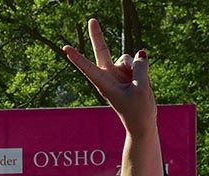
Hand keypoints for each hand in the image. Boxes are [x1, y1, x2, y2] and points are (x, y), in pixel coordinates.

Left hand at [62, 19, 155, 135]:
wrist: (142, 123)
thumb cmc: (137, 111)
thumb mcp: (141, 89)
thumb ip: (140, 68)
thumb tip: (140, 53)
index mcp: (104, 84)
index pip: (88, 68)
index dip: (78, 57)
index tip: (65, 49)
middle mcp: (108, 77)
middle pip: (102, 52)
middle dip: (97, 36)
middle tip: (91, 20)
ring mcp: (118, 74)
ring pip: (128, 58)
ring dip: (136, 68)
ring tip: (137, 86)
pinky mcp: (128, 73)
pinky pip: (137, 62)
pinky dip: (142, 69)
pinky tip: (142, 82)